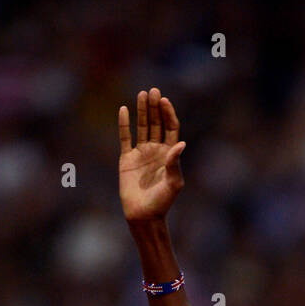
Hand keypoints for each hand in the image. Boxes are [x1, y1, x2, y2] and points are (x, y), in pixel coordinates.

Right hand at [118, 88, 185, 222]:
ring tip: (142, 93)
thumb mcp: (173, 183)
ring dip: (142, 111)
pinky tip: (123, 109)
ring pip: (142, 127)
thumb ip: (175, 163)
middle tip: (153, 90)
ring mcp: (141, 153)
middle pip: (157, 123)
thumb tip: (181, 143)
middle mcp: (156, 150)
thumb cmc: (162, 202)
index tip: (164, 101)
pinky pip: (125, 138)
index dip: (168, 114)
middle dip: (155, 107)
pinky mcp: (127, 159)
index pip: (170, 128)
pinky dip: (124, 124)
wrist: (143, 215)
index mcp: (170, 154)